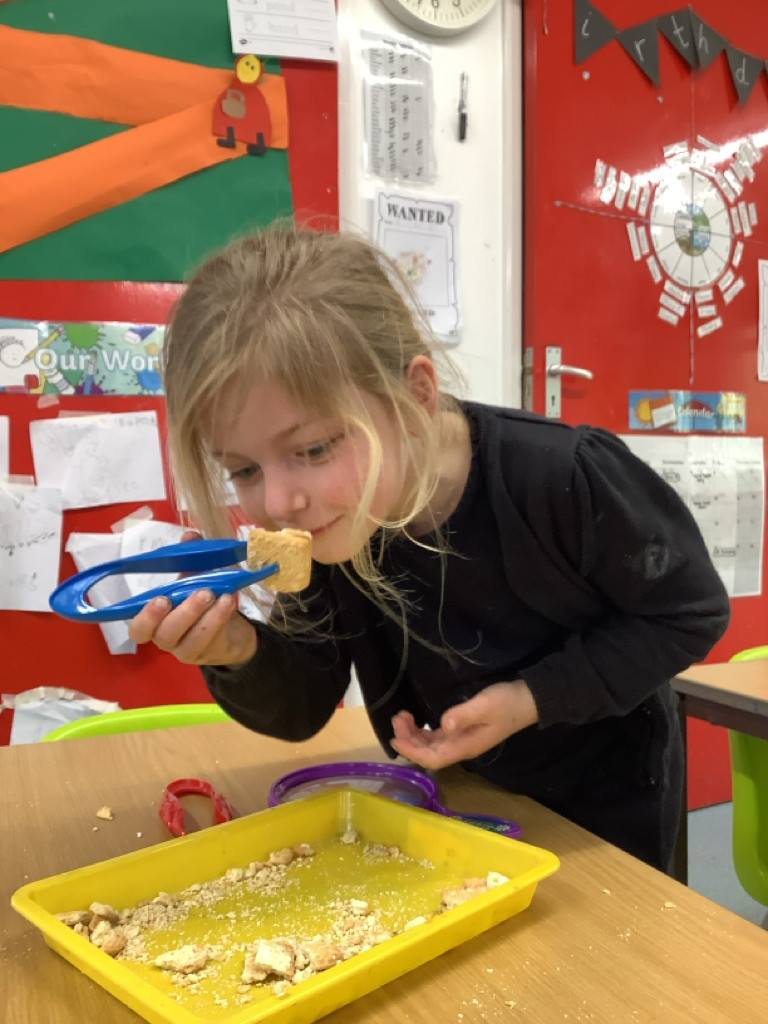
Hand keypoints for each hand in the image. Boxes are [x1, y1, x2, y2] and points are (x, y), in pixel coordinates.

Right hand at [128, 530, 257, 664]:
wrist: (232, 630)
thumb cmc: (205, 601)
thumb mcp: (199, 576)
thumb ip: (191, 556)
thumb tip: (190, 536)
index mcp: (155, 620)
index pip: (138, 627)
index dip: (144, 617)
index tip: (160, 598)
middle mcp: (165, 637)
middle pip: (162, 633)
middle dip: (181, 612)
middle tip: (201, 591)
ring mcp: (185, 649)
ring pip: (187, 639)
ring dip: (204, 615)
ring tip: (218, 594)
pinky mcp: (205, 654)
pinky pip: (208, 640)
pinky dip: (218, 619)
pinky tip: (228, 602)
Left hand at [390, 680, 537, 769]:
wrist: (529, 700)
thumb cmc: (507, 703)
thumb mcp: (484, 706)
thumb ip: (463, 715)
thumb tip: (443, 725)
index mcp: (465, 746)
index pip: (433, 758)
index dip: (412, 751)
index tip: (396, 738)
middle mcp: (462, 747)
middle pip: (429, 753)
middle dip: (409, 740)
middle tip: (397, 719)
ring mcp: (463, 740)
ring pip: (432, 745)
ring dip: (415, 735)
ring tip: (402, 718)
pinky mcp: (464, 731)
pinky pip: (439, 737)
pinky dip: (424, 731)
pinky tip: (417, 721)